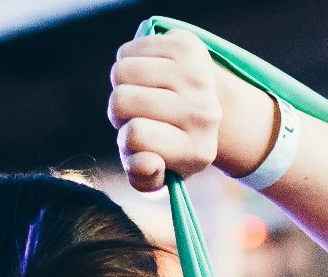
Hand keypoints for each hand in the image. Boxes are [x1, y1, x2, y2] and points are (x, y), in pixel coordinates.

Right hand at [108, 30, 225, 191]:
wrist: (208, 105)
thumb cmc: (170, 145)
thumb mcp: (159, 174)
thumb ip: (144, 179)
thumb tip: (144, 163)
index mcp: (197, 151)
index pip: (135, 136)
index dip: (126, 139)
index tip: (140, 141)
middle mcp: (204, 113)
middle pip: (121, 101)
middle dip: (119, 112)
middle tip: (137, 115)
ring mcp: (197, 76)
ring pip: (121, 71)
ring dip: (121, 85)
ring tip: (140, 93)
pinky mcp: (187, 46)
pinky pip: (129, 50)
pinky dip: (128, 62)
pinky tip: (146, 74)